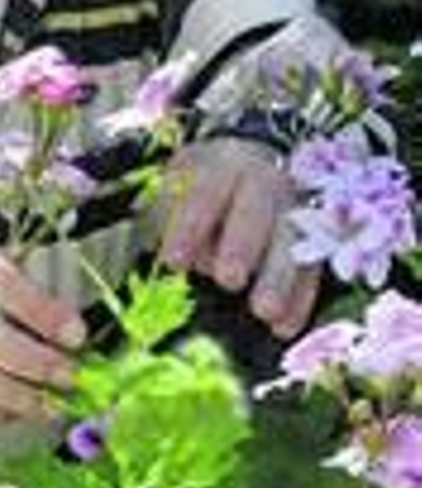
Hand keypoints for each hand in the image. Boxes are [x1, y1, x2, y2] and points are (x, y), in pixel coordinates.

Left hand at [157, 137, 318, 339]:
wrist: (261, 160)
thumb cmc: (208, 181)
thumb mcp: (182, 180)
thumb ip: (171, 212)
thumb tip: (174, 255)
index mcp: (225, 166)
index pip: (205, 193)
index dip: (190, 226)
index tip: (174, 261)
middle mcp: (267, 182)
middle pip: (257, 212)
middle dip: (243, 246)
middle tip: (228, 279)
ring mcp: (297, 209)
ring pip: (292, 242)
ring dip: (278, 279)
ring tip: (264, 311)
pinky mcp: (317, 238)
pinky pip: (311, 269)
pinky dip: (299, 300)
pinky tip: (284, 327)